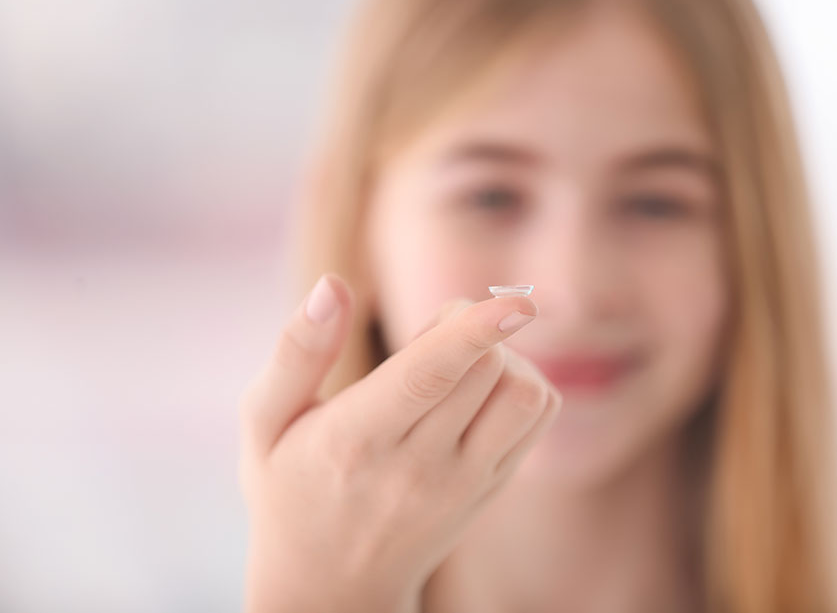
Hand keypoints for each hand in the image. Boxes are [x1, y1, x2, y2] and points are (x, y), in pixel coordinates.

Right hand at [239, 273, 561, 612]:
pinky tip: (478, 391)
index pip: (427, 377)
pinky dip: (521, 384)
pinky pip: (538, 416)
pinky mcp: (492, 488)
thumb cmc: (289, 489)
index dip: (473, 332)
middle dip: (468, 326)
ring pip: (524, 395)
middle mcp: (419, 467)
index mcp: (355, 440)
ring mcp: (465, 483)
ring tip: (457, 368)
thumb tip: (332, 284)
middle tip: (428, 340)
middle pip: (486, 370)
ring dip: (504, 357)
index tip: (514, 303)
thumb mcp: (267, 422)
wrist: (331, 585)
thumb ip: (298, 351)